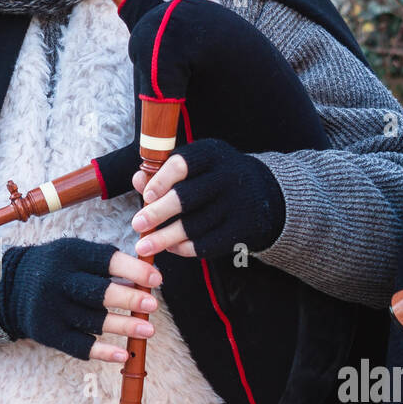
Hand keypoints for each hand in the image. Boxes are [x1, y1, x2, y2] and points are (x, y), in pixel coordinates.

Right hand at [0, 237, 160, 363]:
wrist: (10, 287)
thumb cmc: (58, 268)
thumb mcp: (76, 253)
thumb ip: (108, 262)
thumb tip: (149, 278)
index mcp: (69, 255)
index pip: (106, 261)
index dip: (135, 270)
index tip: (157, 279)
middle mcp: (57, 281)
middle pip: (98, 293)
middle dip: (129, 300)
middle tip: (153, 306)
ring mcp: (51, 309)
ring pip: (93, 322)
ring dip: (124, 327)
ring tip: (149, 330)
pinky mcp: (47, 333)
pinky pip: (79, 346)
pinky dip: (103, 352)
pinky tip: (124, 355)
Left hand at [129, 138, 284, 260]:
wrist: (266, 195)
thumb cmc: (217, 179)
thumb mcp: (197, 167)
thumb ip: (165, 173)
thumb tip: (137, 180)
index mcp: (211, 155)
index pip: (182, 164)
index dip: (161, 181)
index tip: (145, 196)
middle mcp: (227, 177)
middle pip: (187, 197)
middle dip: (158, 213)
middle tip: (137, 225)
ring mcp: (237, 205)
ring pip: (194, 226)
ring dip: (165, 238)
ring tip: (144, 246)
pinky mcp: (243, 230)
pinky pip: (208, 244)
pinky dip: (185, 248)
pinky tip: (171, 248)